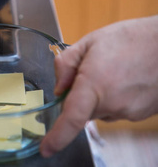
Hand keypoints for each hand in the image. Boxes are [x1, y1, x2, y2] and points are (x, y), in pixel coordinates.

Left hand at [40, 15, 157, 156]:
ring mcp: (130, 111)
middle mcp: (112, 104)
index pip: (71, 119)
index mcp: (95, 85)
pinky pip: (119, 109)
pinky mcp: (142, 114)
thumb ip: (66, 64)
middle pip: (84, 110)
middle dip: (82, 94)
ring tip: (116, 70)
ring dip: (101, 95)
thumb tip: (58, 88)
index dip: (57, 138)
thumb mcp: (90, 42)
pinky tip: (127, 77)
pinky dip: (117, 97)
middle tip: (93, 69)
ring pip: (102, 110)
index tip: (46, 149)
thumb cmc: (132, 39)